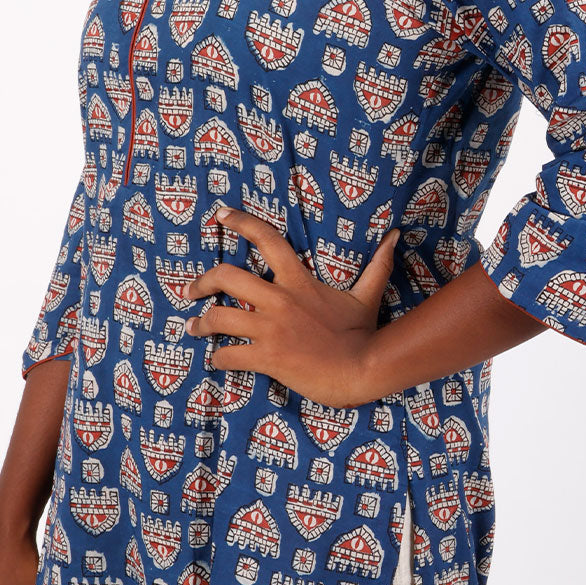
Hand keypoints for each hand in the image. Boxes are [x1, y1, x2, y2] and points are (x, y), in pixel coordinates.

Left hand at [181, 204, 400, 406]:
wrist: (363, 370)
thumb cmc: (363, 334)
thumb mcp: (368, 295)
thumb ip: (377, 264)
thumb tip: (395, 236)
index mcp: (299, 281)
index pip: (266, 239)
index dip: (240, 222)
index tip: (220, 214)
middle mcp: (279, 300)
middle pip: (226, 276)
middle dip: (201, 282)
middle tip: (190, 290)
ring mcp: (271, 329)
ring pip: (219, 318)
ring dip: (201, 323)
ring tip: (193, 327)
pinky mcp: (267, 357)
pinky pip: (229, 356)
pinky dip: (218, 359)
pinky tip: (216, 361)